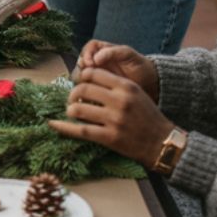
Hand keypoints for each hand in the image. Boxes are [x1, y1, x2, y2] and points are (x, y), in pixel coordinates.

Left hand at [48, 66, 173, 167]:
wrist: (162, 143)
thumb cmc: (148, 116)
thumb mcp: (136, 94)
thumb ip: (115, 85)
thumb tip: (87, 79)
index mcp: (126, 86)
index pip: (93, 73)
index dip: (82, 78)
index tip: (80, 84)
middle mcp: (119, 101)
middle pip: (82, 89)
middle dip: (72, 94)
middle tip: (72, 100)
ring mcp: (114, 120)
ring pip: (78, 109)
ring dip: (70, 110)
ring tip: (72, 112)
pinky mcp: (110, 137)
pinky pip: (80, 130)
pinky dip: (63, 127)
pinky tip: (53, 124)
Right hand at [76, 39, 159, 99]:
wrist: (150, 83)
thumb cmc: (139, 66)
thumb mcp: (129, 55)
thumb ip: (114, 52)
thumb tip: (96, 58)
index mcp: (103, 50)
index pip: (88, 48)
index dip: (86, 54)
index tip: (91, 63)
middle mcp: (97, 62)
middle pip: (81, 62)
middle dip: (81, 68)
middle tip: (86, 76)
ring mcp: (97, 75)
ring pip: (80, 75)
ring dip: (81, 80)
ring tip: (87, 86)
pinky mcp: (98, 88)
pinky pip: (86, 88)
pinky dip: (85, 90)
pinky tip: (89, 94)